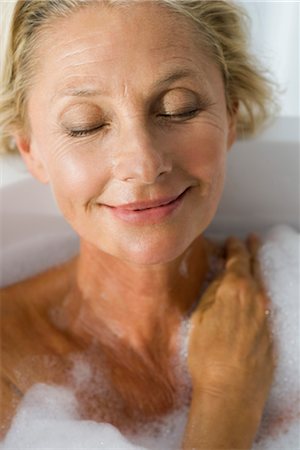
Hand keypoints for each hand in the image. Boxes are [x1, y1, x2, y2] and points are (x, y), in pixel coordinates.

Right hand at [188, 235, 274, 411]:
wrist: (232, 391)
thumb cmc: (207, 355)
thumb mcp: (200, 316)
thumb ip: (212, 293)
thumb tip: (220, 279)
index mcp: (237, 288)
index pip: (238, 258)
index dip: (234, 247)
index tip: (232, 241)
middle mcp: (257, 298)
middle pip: (256, 267)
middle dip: (253, 251)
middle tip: (252, 239)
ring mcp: (267, 315)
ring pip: (263, 285)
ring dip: (258, 271)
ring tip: (254, 264)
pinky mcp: (271, 333)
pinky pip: (266, 304)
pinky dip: (260, 294)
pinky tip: (255, 297)